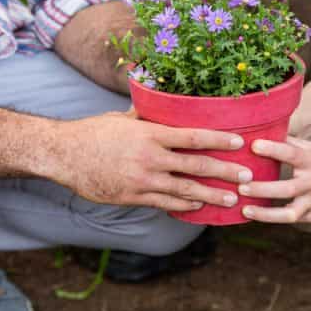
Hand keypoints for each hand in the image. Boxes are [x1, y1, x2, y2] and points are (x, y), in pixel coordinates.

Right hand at [63, 111, 252, 212]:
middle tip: (247, 176)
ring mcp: (142, 180)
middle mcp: (149, 158)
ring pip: (184, 190)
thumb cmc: (93, 132)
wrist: (64, 155)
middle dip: (224, 172)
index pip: (192, 136)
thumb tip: (164, 103)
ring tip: (231, 199)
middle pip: (195, 166)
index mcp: (149, 134)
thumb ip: (147, 115)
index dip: (218, 140)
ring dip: (211, 195)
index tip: (238, 142)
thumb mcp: (122, 118)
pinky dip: (184, 206)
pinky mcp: (133, 197)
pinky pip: (164, 203)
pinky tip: (198, 207)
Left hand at [239, 137, 310, 223]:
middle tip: (241, 186)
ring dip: (265, 213)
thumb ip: (293, 144)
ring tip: (245, 210)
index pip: (292, 153)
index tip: (253, 145)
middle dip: (262, 189)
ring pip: (289, 212)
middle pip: (286, 188)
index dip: (273, 149)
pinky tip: (258, 216)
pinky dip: (276, 218)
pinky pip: (295, 219)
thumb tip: (268, 131)